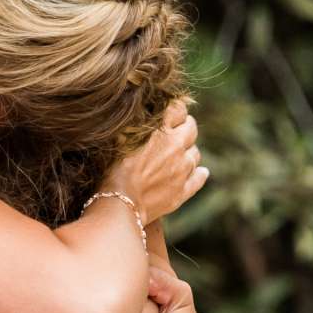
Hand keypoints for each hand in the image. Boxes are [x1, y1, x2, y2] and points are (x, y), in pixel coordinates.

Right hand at [103, 100, 206, 221]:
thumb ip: (135, 122)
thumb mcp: (119, 137)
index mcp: (161, 130)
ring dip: (189, 151)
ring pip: (195, 154)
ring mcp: (182, 169)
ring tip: (179, 154)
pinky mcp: (182, 190)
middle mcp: (176, 146)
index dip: (175, 109)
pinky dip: (200, 173)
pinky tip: (200, 172)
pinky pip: (199, 178)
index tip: (170, 112)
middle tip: (178, 129)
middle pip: (191, 129)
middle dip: (186, 126)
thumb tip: (143, 109)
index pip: (178, 109)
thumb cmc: (111, 169)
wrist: (118, 203)